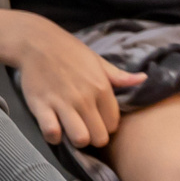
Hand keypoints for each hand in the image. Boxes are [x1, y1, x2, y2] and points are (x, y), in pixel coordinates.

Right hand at [12, 14, 143, 148]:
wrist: (35, 41)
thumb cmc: (69, 51)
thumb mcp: (97, 60)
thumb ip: (119, 76)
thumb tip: (144, 79)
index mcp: (101, 87)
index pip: (114, 124)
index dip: (106, 125)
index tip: (96, 118)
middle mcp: (84, 98)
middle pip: (99, 138)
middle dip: (93, 136)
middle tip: (83, 126)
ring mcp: (62, 103)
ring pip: (80, 139)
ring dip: (75, 138)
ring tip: (70, 128)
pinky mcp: (41, 106)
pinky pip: (52, 133)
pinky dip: (53, 135)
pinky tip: (53, 125)